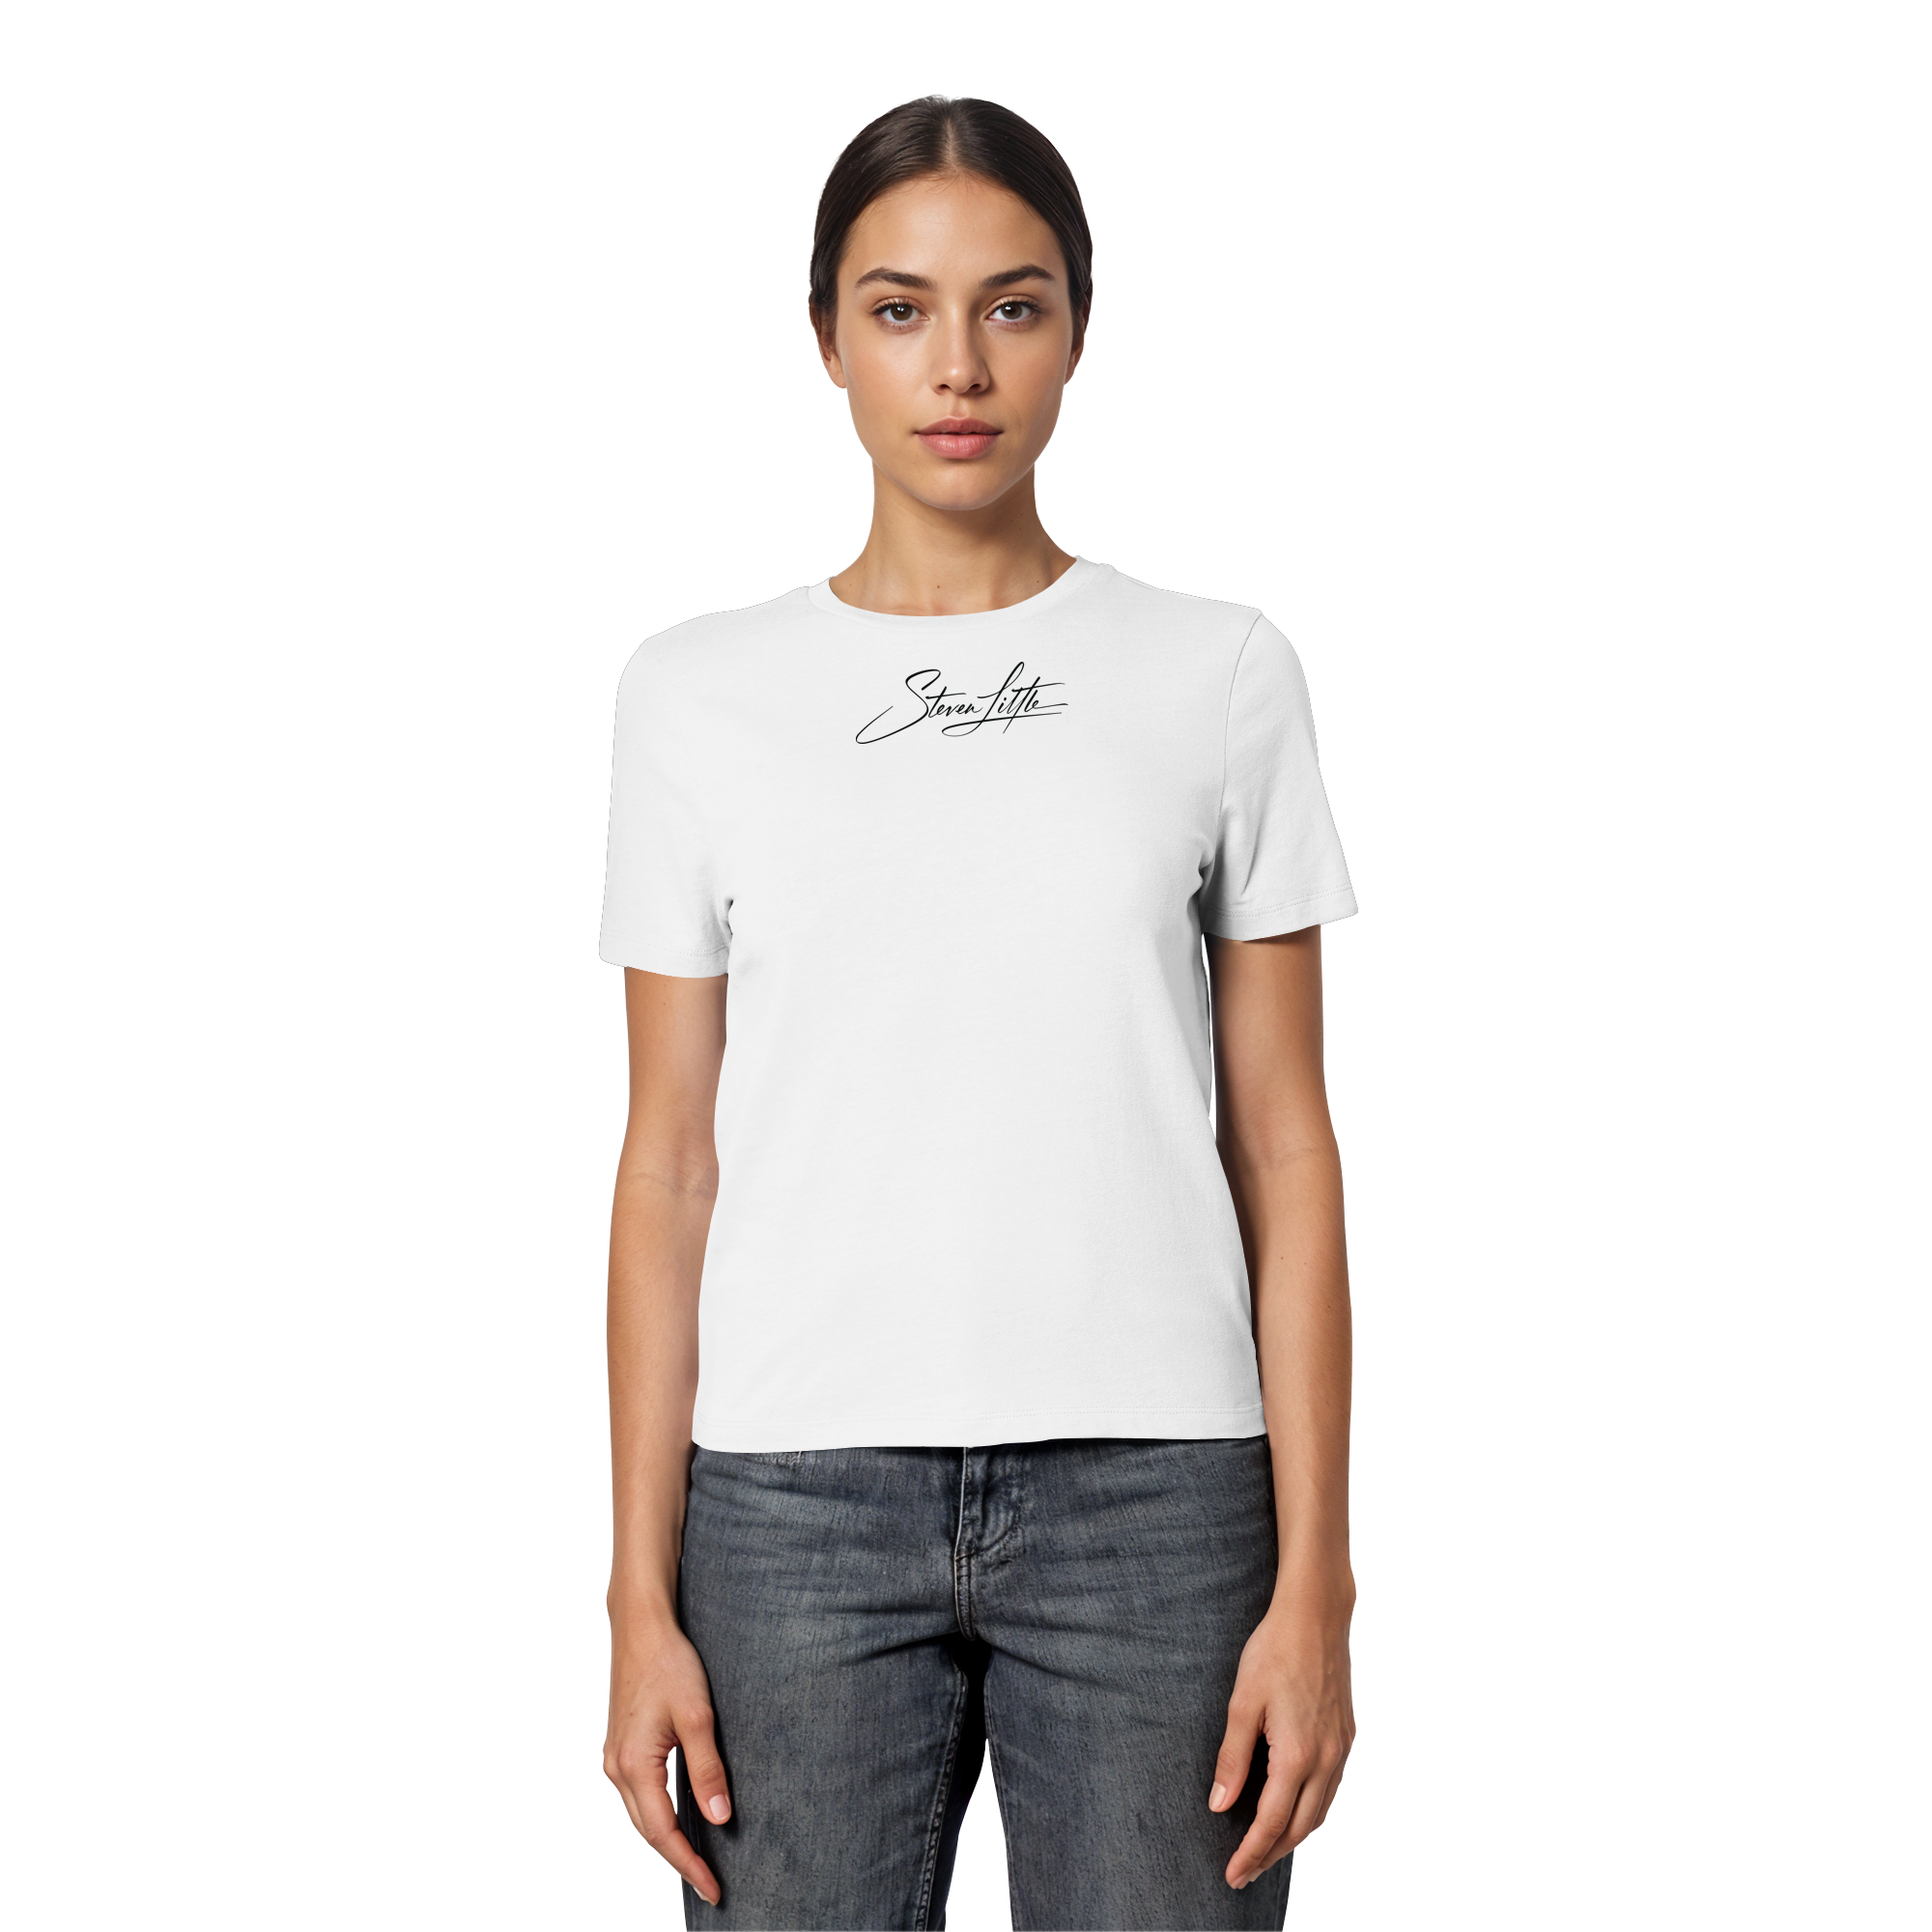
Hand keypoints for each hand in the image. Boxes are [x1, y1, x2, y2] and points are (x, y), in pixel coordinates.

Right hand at [603, 1606, 732, 1907]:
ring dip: (668, 1839)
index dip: (689, 1864)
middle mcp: (617, 1770)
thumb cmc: (670, 1664)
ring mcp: (615, 1759)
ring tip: (699, 1860)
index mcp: (633, 1766)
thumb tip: (718, 1818)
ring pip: (642, 1815)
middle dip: (679, 1860)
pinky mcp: (621, 1748)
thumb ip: (707, 1768)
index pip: (663, 1833)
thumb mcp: (697, 1716)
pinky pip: (640, 1795)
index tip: (713, 1889)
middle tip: (712, 1885)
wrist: (640, 1628)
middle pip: (648, 1831)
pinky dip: (659, 1815)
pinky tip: (679, 1818)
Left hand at [1208, 1593, 1354, 1888]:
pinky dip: (1310, 1812)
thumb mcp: (1242, 1703)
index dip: (1251, 1853)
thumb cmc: (1273, 1652)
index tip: (1232, 1874)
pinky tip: (1293, 1811)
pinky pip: (1330, 1791)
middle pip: (1299, 1828)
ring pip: (1319, 1814)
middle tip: (1244, 1873)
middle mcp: (1326, 1760)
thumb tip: (1220, 1805)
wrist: (1315, 1618)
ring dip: (1292, 1837)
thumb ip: (1233, 1758)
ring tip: (1265, 1851)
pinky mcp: (1347, 1737)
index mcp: (1297, 1756)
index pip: (1271, 1822)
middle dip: (1271, 1855)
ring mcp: (1341, 1750)